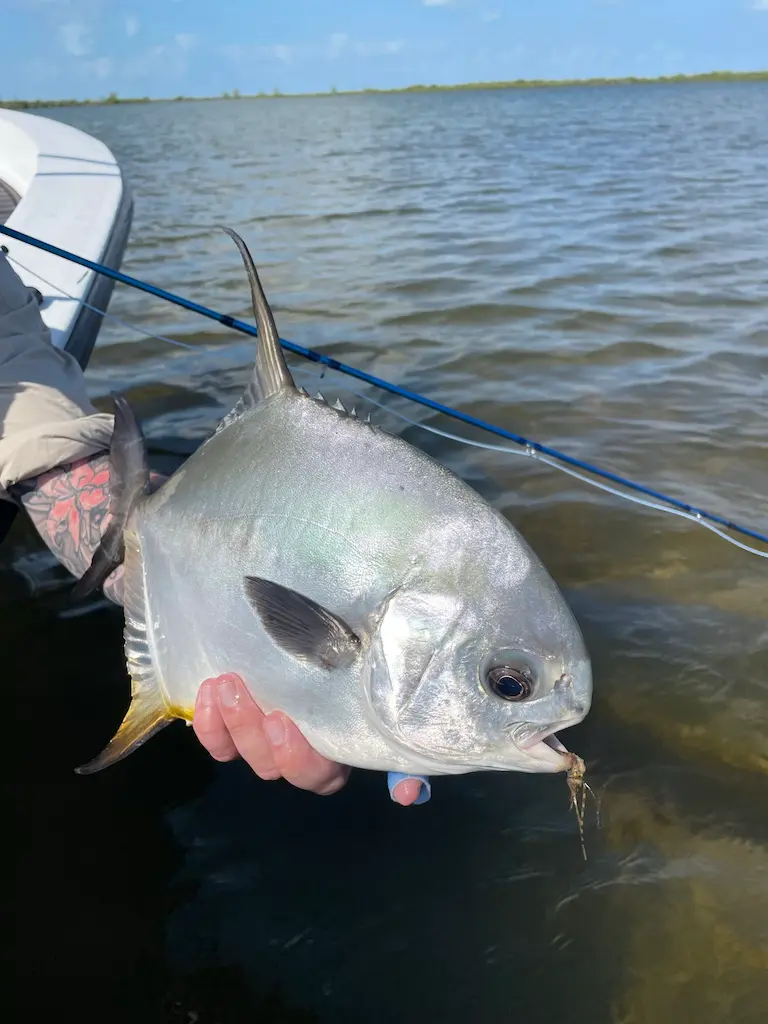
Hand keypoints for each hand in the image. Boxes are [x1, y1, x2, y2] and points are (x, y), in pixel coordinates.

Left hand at [193, 673, 429, 805]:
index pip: (318, 775)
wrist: (331, 637)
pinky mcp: (238, 729)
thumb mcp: (389, 703)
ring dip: (229, 721)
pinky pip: (218, 742)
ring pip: (243, 752)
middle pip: (272, 765)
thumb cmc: (364, 670)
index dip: (296, 756)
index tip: (282, 720)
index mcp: (337, 754)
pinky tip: (207, 691)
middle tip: (238, 688)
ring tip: (223, 683)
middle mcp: (300, 756)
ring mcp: (266, 743)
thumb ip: (402, 748)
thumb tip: (408, 793)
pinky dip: (208, 724)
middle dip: (251, 729)